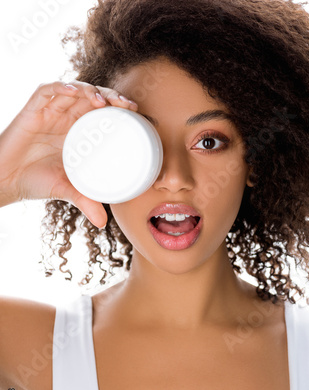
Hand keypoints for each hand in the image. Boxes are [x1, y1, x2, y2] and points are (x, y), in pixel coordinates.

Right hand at [0, 80, 137, 227]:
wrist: (5, 180)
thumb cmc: (35, 182)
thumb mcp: (66, 191)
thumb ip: (85, 202)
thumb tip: (102, 224)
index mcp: (77, 132)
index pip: (101, 111)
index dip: (118, 107)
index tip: (136, 111)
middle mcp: (65, 119)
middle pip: (92, 97)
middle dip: (111, 96)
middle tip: (128, 105)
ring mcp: (49, 112)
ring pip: (73, 90)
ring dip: (90, 90)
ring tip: (103, 102)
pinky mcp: (32, 110)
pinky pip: (46, 91)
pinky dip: (61, 87)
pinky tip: (73, 91)